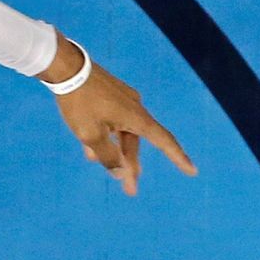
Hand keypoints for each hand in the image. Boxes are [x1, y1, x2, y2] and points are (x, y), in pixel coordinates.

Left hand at [51, 56, 197, 197]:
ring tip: (102, 167)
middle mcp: (135, 109)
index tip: (192, 171)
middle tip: (130, 191)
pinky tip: (89, 150)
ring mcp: (124, 102)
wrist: (67, 68)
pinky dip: (104, 137)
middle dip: (131, 167)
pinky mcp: (111, 97)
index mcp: (136, 119)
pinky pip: (113, 124)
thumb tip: (121, 173)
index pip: (164, 141)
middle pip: (136, 144)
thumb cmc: (79, 103)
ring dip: (113, 152)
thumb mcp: (90, 135)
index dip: (178, 158)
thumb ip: (107, 156)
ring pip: (122, 134)